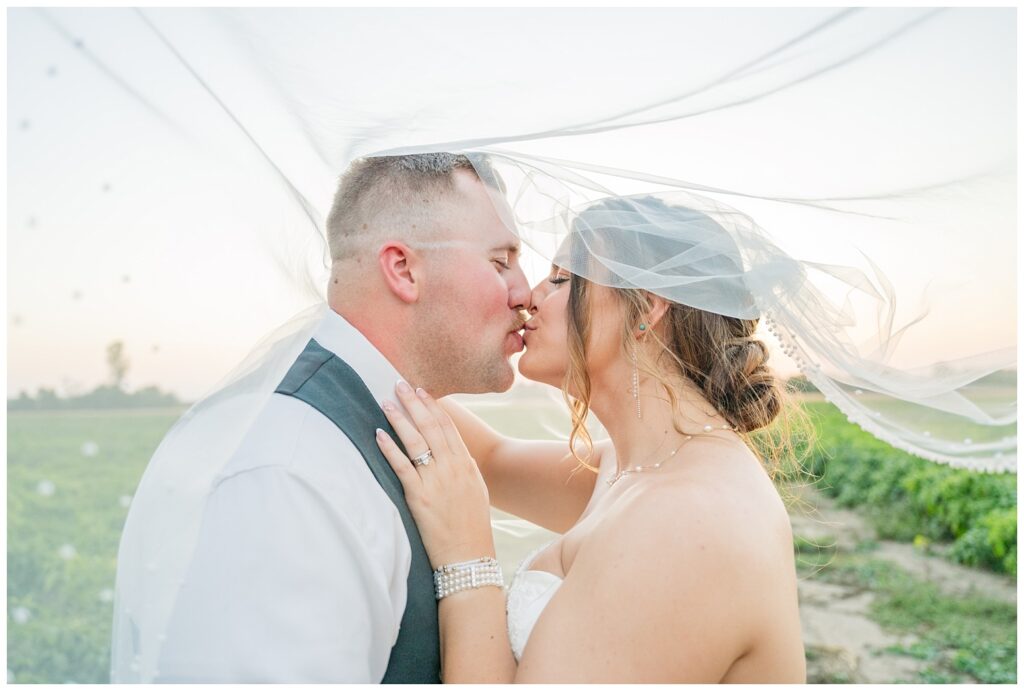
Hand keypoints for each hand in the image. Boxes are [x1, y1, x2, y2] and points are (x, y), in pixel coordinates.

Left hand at [376, 381, 495, 568]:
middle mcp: (453, 468)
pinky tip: (379, 433)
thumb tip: (451, 453)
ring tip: (386, 401)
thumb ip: (462, 469)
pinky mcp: (420, 497)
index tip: (422, 390)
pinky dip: (390, 448)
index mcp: (466, 465)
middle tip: (399, 383)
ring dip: (400, 419)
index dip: (433, 406)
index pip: (448, 427)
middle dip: (414, 403)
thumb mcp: (475, 492)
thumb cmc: (472, 528)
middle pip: (432, 427)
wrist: (470, 558)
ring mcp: (437, 481)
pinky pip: (402, 467)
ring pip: (417, 441)